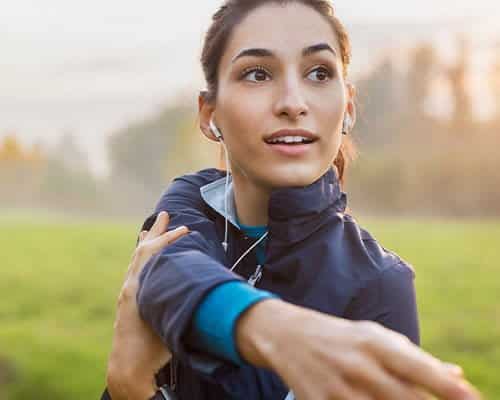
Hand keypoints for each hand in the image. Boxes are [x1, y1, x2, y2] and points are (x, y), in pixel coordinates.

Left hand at [106, 211, 188, 399]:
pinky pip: (135, 271)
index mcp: (137, 286)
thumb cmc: (152, 347)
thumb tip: (208, 286)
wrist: (127, 368)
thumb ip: (183, 301)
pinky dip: (142, 259)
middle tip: (164, 215)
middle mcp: (130, 285)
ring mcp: (127, 293)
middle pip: (142, 250)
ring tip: (149, 230)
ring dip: (146, 243)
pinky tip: (145, 259)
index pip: (152, 252)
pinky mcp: (128, 302)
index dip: (169, 238)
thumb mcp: (169, 321)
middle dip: (156, 232)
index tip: (186, 229)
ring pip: (136, 260)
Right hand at [236, 299, 480, 399]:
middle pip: (405, 399)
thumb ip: (414, 356)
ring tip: (386, 394)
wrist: (287, 335)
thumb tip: (456, 374)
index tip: (471, 399)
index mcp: (374, 343)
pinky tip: (366, 399)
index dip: (447, 387)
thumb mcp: (374, 336)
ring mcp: (337, 388)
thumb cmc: (339, 336)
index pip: (418, 368)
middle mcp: (358, 365)